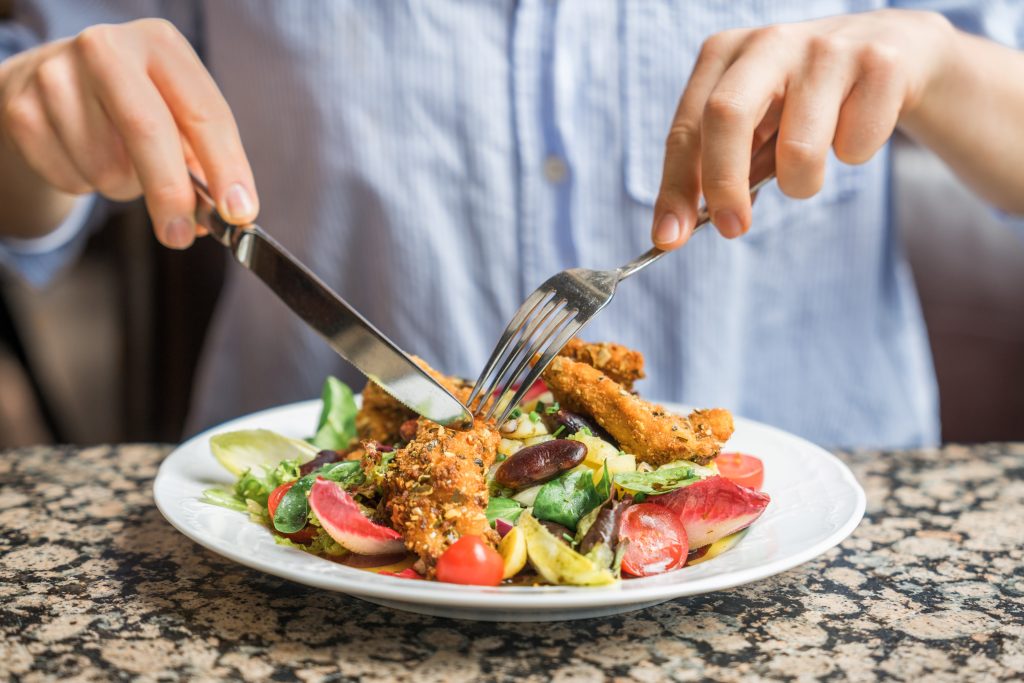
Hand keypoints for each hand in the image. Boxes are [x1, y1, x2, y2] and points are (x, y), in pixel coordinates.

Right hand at [0, 19, 257, 247]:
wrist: (55, 84)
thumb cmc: (135, 105)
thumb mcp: (177, 115)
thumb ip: (204, 163)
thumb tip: (221, 215)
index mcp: (161, 44)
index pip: (205, 112)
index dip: (226, 168)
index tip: (240, 212)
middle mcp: (107, 48)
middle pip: (148, 131)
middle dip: (171, 193)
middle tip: (182, 235)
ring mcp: (58, 76)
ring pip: (107, 167)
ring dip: (125, 186)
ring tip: (120, 160)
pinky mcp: (24, 110)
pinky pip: (72, 179)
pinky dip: (87, 185)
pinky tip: (84, 155)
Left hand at [651, 9, 953, 247]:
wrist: (895, 52)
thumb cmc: (805, 99)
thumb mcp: (756, 123)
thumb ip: (721, 170)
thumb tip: (683, 228)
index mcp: (724, 55)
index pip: (686, 129)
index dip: (675, 187)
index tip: (669, 237)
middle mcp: (768, 42)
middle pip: (727, 116)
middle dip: (725, 184)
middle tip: (733, 230)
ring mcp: (825, 48)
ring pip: (799, 150)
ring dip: (802, 182)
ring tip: (811, 164)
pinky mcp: (879, 63)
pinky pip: (855, 147)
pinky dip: (853, 156)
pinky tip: (856, 127)